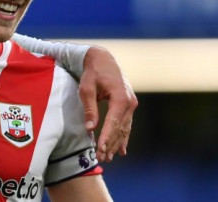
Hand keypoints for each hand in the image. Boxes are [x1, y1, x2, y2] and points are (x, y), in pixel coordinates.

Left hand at [79, 46, 137, 161]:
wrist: (103, 59)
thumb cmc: (93, 73)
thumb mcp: (87, 88)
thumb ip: (89, 108)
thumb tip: (90, 128)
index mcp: (120, 97)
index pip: (113, 122)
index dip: (106, 137)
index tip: (100, 149)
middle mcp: (129, 102)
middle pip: (120, 128)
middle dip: (110, 144)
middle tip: (102, 158)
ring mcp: (131, 104)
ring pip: (124, 128)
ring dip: (116, 143)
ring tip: (109, 157)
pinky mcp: (129, 105)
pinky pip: (126, 124)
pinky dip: (123, 137)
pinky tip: (121, 150)